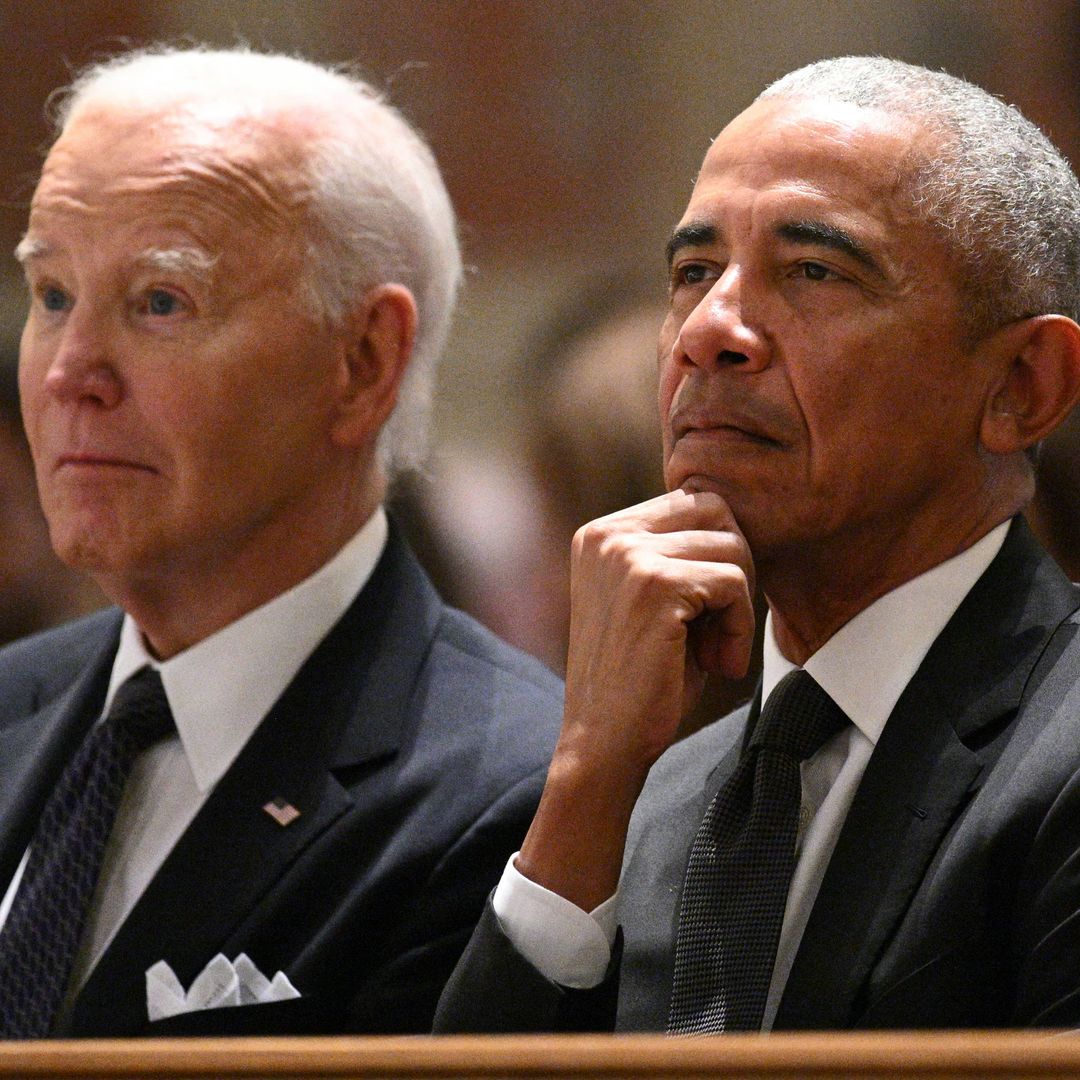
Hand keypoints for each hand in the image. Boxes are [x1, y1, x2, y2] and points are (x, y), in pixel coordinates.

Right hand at [518, 489, 754, 909]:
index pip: (691, 503)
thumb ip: (679, 555)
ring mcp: (627, 555)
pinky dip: (740, 628)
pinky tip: (719, 664)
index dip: (718, 554)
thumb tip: (740, 523)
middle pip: (715, 511)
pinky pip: (733, 583)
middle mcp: (607, 534)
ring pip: (731, 547)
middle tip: (722, 627)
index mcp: (600, 534)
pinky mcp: (654, 584)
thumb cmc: (638, 679)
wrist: (603, 743)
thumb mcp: (652, 601)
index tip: (708, 612)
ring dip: (739, 605)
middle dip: (734, 567)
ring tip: (715, 652)